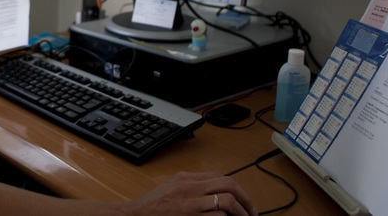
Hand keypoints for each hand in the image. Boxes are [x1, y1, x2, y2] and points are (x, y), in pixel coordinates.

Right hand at [119, 171, 257, 215]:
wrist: (135, 215)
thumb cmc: (152, 205)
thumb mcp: (171, 187)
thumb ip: (191, 186)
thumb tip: (215, 192)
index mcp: (186, 177)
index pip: (220, 176)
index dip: (238, 189)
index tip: (244, 201)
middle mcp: (190, 186)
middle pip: (229, 184)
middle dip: (246, 199)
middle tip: (253, 212)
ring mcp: (190, 202)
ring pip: (227, 200)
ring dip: (242, 212)